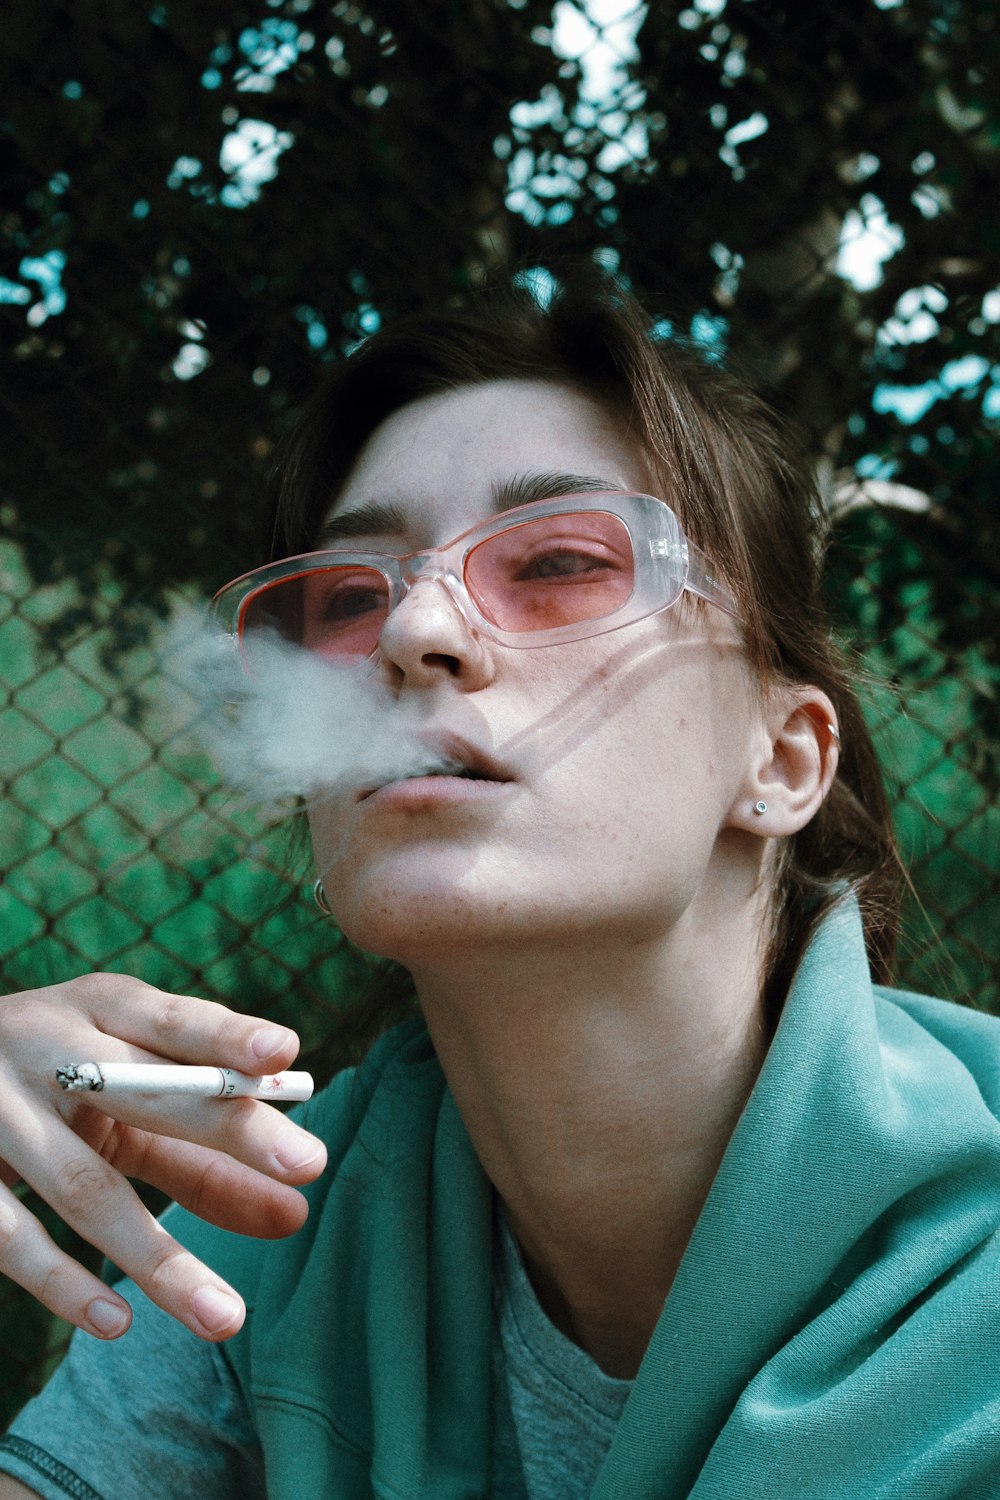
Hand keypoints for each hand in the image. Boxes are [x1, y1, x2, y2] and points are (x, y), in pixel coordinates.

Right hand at [0, 974, 326, 1341]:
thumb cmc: (58, 1084)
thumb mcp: (120, 1092)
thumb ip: (202, 1147)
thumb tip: (295, 1209)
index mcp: (97, 1009)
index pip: (170, 1019)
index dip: (225, 1034)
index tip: (284, 1051)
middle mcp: (45, 1047)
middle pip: (144, 1090)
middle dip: (230, 1127)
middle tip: (311, 1163)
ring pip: (83, 1186)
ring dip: (160, 1257)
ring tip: (226, 1316)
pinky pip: (10, 1234)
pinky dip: (63, 1282)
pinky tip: (117, 1322)